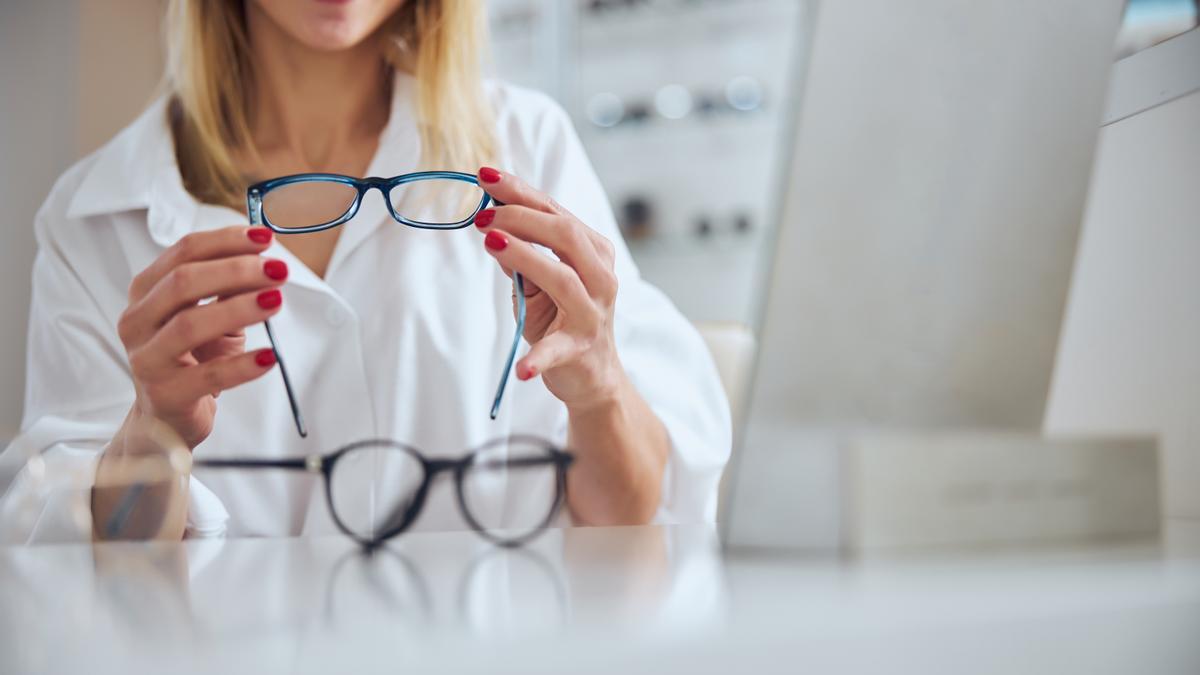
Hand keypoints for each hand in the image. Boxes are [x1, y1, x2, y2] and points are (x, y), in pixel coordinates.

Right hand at [115, 226, 287, 448]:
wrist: (166, 417)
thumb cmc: (191, 357)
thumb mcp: (209, 314)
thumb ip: (228, 287)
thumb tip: (264, 259)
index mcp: (146, 292)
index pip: (183, 253)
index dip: (226, 242)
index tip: (265, 239)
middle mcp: (137, 321)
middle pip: (183, 283)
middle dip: (236, 271)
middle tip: (277, 270)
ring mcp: (147, 358)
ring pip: (190, 324)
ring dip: (239, 308)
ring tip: (276, 301)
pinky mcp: (165, 394)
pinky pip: (208, 376)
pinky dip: (242, 365)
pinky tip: (269, 357)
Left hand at [473, 167, 625, 411]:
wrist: (593, 375)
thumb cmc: (563, 319)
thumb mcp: (538, 283)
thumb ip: (520, 255)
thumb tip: (491, 225)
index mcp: (594, 253)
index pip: (557, 213)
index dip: (521, 192)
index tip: (486, 176)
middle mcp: (600, 278)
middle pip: (565, 235)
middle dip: (520, 216)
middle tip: (482, 215)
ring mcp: (592, 314)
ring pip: (562, 277)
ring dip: (525, 257)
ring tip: (491, 242)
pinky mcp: (579, 349)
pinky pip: (557, 349)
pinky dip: (538, 358)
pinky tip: (522, 368)